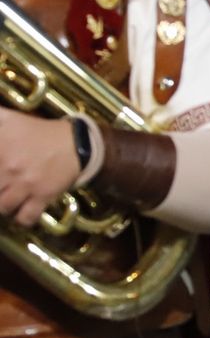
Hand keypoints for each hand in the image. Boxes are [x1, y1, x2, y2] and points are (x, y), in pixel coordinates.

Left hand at [0, 111, 80, 226]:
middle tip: (2, 187)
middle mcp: (9, 168)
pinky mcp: (42, 196)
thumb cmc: (37, 132)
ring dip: (3, 205)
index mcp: (0, 149)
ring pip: (3, 207)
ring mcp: (26, 184)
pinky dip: (21, 219)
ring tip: (6, 200)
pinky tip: (20, 212)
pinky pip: (26, 217)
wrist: (74, 143)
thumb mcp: (8, 118)